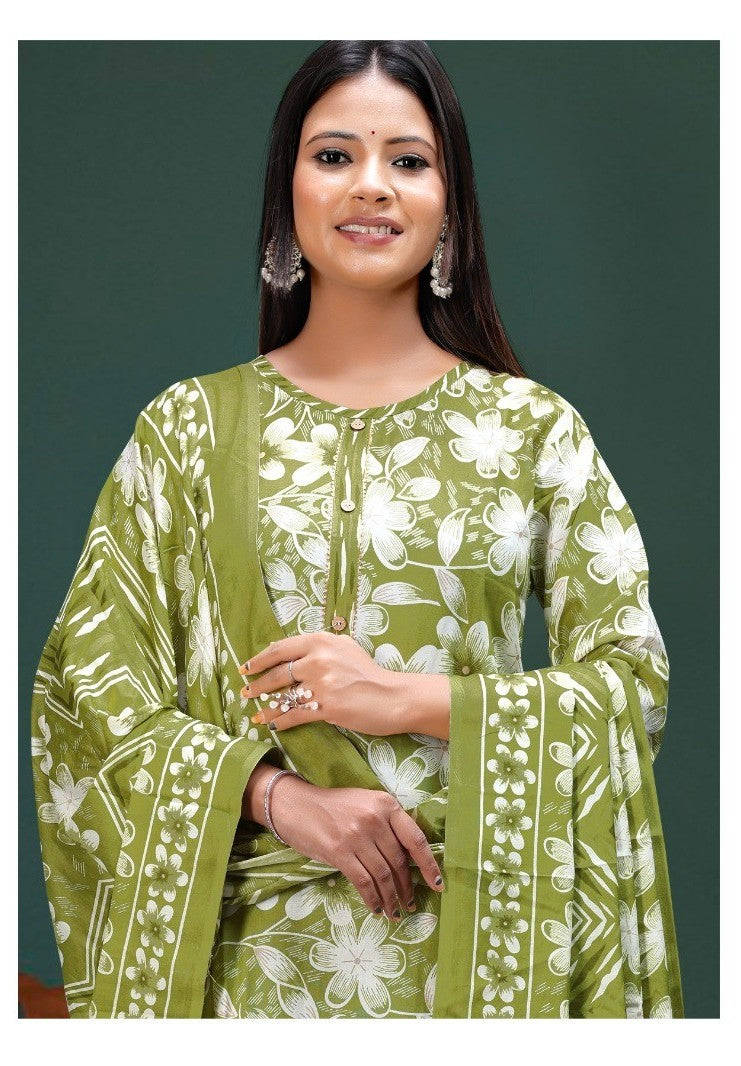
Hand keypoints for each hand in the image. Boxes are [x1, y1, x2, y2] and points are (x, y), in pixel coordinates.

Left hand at [239, 632, 399, 734]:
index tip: (247, 667)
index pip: (280, 648)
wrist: (393, 696)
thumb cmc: (369, 672)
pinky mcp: (327, 706)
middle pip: (278, 673)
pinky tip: (274, 725)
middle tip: (245, 692)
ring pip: (283, 696)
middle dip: (257, 685)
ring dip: (266, 707)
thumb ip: (321, 646)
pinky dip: (281, 721)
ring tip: (255, 714)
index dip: (259, 659)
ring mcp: (322, 683)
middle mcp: (319, 659)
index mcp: (321, 641)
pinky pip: (295, 715)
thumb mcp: (345, 648)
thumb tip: (291, 651)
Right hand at [267, 772, 444, 920]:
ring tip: (394, 912)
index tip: (437, 884)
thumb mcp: (365, 804)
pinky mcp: (339, 852)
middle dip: (406, 887)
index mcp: (386, 804)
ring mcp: (357, 835)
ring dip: (391, 898)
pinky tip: (375, 908)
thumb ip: (386, 825)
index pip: (415, 838)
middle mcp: (374, 818)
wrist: (296, 804)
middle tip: (409, 903)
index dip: (429, 864)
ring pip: (383, 875)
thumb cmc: (333, 806)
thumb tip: (406, 858)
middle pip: (398, 861)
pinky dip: (372, 898)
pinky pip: (363, 881)